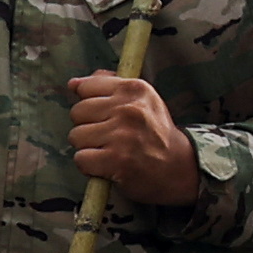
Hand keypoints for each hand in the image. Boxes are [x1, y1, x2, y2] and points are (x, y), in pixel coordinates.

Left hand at [65, 74, 201, 208]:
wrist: (178, 169)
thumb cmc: (154, 134)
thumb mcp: (141, 101)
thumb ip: (108, 86)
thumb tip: (73, 84)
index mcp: (136, 89)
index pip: (87, 87)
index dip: (93, 103)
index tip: (109, 115)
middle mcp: (130, 109)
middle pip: (77, 112)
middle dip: (89, 126)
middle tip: (112, 136)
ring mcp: (123, 135)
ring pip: (76, 136)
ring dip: (89, 147)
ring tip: (111, 150)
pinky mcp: (116, 160)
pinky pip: (80, 158)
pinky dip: (90, 166)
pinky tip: (108, 165)